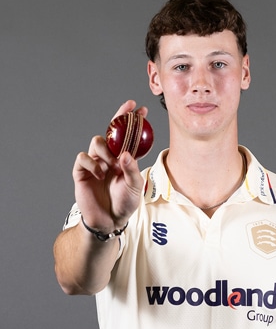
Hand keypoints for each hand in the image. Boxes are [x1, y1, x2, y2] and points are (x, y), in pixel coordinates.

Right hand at [72, 100, 146, 231]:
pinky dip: (92, 163)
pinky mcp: (82, 172)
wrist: (110, 220)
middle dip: (119, 118)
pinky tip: (99, 174)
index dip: (131, 121)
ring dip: (106, 150)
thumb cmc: (125, 202)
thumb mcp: (135, 186)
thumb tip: (126, 153)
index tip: (141, 109)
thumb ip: (132, 169)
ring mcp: (95, 163)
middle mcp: (109, 157)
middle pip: (110, 132)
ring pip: (96, 141)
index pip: (127, 136)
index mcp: (123, 158)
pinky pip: (83, 158)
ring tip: (113, 165)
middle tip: (129, 110)